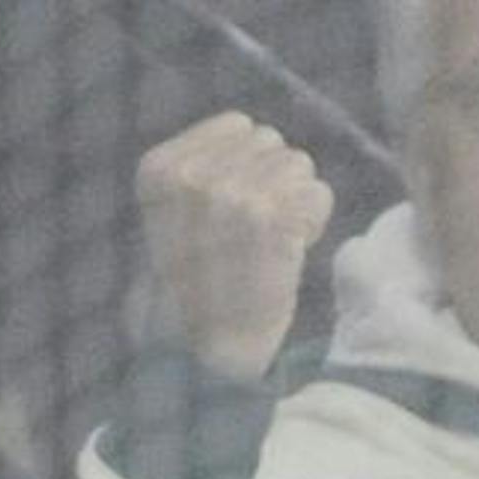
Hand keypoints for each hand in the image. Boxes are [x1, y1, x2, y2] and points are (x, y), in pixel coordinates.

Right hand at [135, 110, 334, 381]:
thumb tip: (254, 131)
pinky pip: (317, 193)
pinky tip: (287, 254)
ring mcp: (232, 193)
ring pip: (298, 164)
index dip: (245, 167)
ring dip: (294, 205)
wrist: (208, 353)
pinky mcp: (271, 217)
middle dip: (271, 183)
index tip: (230, 215)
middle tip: (251, 236)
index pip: (238, 125)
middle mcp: (193, 175)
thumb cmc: (199, 285)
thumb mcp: (177, 214)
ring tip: (267, 246)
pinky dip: (312, 224)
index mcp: (161, 168)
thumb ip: (205, 166)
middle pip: (271, 142)